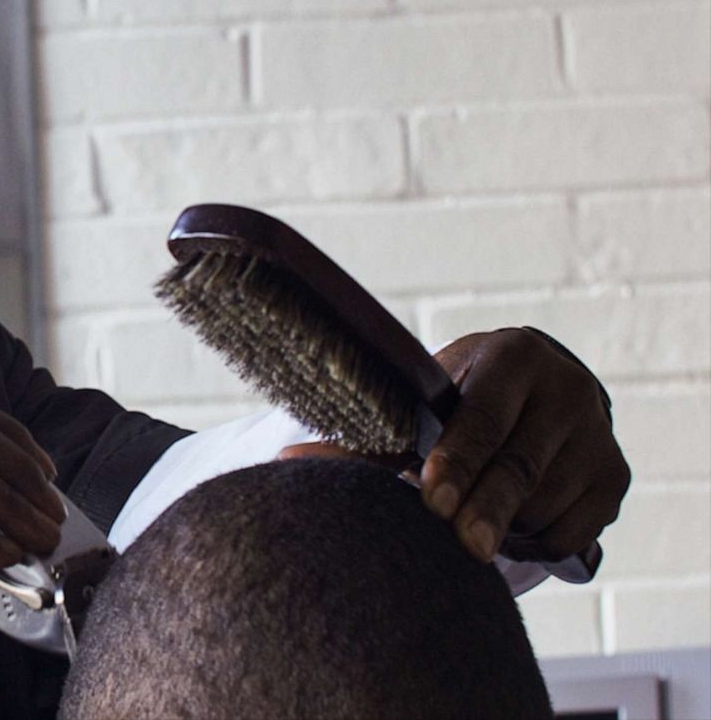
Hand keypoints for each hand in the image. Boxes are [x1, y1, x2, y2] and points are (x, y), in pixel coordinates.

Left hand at [280, 330, 627, 565]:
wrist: (536, 391)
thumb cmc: (460, 397)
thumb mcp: (425, 401)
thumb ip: (370, 434)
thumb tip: (286, 462)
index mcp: (512, 357)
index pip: (485, 415)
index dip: (458, 459)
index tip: (432, 498)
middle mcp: (567, 389)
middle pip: (521, 466)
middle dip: (485, 508)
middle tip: (461, 545)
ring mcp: (598, 435)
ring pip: (546, 504)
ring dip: (504, 524)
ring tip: (473, 516)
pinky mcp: (615, 478)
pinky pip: (572, 530)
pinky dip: (536, 539)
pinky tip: (510, 523)